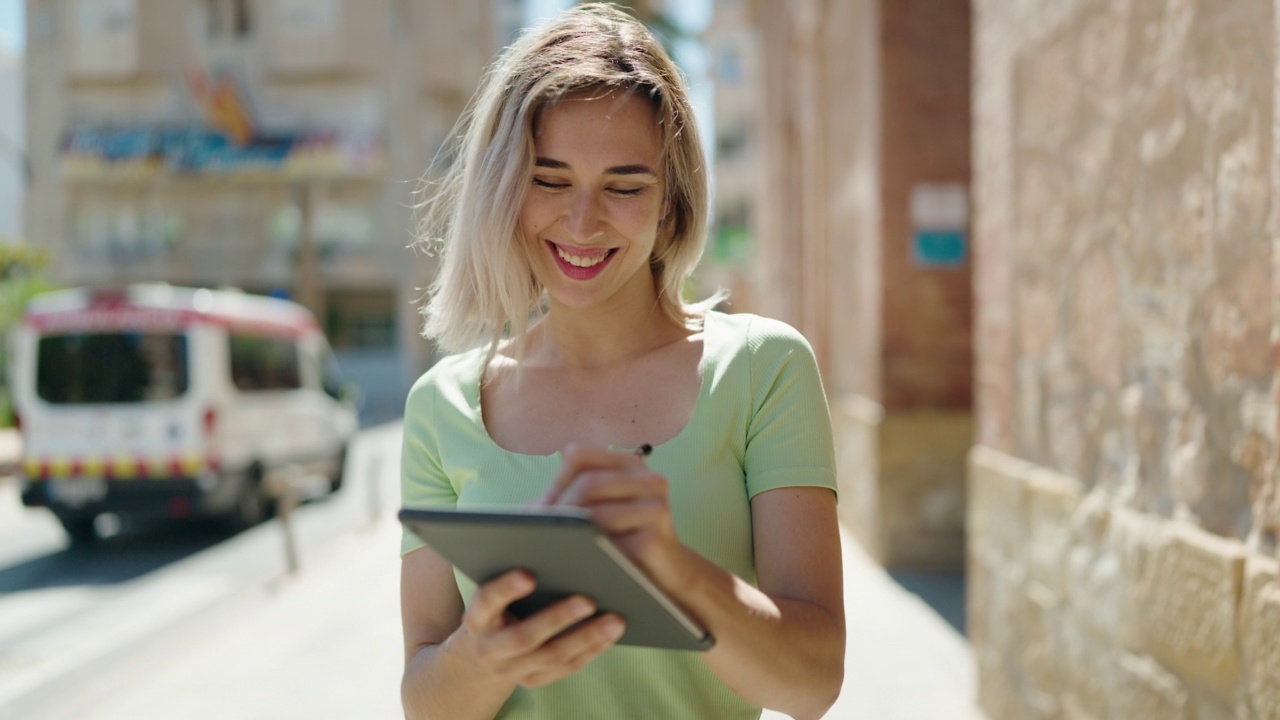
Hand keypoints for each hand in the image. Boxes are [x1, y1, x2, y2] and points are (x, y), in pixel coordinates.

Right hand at [455, 568, 625, 688]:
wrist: (482, 650)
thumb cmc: (498, 602)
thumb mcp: (493, 584)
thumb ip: (512, 562)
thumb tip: (548, 527)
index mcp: (476, 618)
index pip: (486, 601)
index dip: (506, 589)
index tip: (529, 574)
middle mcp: (489, 649)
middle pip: (523, 637)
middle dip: (557, 618)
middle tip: (588, 598)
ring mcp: (512, 670)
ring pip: (551, 656)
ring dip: (585, 637)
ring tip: (615, 618)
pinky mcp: (535, 680)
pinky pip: (567, 668)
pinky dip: (592, 650)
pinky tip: (612, 632)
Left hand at [539, 444, 689, 587]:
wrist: (668, 577)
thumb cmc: (626, 542)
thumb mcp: (598, 515)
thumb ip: (567, 503)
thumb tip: (526, 511)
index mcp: (630, 464)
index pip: (580, 455)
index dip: (555, 480)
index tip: (541, 509)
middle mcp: (648, 478)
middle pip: (587, 482)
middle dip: (558, 508)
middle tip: (538, 531)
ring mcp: (656, 505)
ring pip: (596, 511)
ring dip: (567, 530)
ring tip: (549, 545)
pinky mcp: (656, 537)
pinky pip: (609, 540)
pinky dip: (585, 549)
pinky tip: (573, 560)